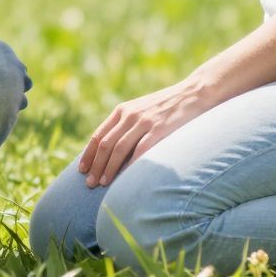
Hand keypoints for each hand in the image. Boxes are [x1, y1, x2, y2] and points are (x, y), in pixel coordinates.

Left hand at [79, 78, 214, 187]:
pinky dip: (131, 165)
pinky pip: (141, 150)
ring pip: (119, 149)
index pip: (98, 135)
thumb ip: (127, 124)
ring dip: (109, 168)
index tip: (82, 170)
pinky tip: (126, 178)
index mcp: (122, 110)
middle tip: (90, 184)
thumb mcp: (142, 109)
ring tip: (103, 183)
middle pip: (105, 144)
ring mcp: (144, 121)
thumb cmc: (167, 106)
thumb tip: (112, 150)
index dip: (88, 154)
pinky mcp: (160, 129)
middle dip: (96, 165)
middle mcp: (130, 115)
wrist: (194, 93)